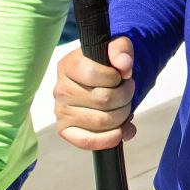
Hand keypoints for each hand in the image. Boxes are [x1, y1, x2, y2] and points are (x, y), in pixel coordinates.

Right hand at [53, 35, 136, 149]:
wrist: (100, 84)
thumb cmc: (106, 67)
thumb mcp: (116, 49)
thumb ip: (121, 49)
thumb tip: (123, 64)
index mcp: (68, 66)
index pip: (94, 74)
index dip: (116, 77)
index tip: (122, 76)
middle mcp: (60, 89)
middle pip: (103, 99)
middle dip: (125, 97)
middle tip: (128, 93)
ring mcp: (61, 112)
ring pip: (101, 121)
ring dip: (122, 117)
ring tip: (124, 108)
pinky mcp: (65, 131)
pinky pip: (87, 141)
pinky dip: (109, 139)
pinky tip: (120, 131)